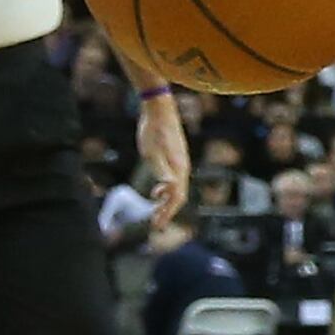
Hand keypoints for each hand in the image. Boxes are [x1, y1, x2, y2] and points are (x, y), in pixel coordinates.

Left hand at [137, 91, 191, 222]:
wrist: (159, 109)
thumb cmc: (153, 130)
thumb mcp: (152, 152)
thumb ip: (162, 171)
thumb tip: (169, 189)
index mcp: (178, 168)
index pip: (177, 197)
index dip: (167, 213)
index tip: (156, 225)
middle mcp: (182, 167)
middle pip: (179, 196)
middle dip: (167, 212)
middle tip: (155, 224)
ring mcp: (180, 162)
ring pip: (177, 189)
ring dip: (166, 202)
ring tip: (155, 212)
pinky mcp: (175, 157)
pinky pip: (174, 180)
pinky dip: (166, 191)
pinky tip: (156, 192)